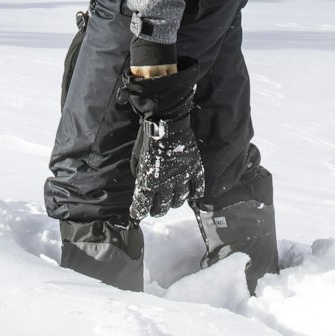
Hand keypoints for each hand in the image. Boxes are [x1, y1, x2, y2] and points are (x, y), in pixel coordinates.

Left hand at [124, 63, 204, 222]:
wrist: (167, 120)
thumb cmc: (148, 136)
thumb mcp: (137, 156)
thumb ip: (139, 172)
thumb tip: (141, 181)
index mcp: (149, 180)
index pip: (142, 205)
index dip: (138, 212)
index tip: (137, 215)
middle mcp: (166, 183)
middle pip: (161, 208)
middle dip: (155, 210)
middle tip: (154, 209)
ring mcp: (182, 177)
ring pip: (179, 201)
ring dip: (173, 203)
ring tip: (170, 200)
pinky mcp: (194, 169)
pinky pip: (197, 188)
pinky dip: (194, 194)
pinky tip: (190, 194)